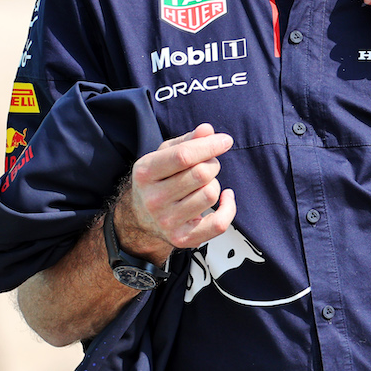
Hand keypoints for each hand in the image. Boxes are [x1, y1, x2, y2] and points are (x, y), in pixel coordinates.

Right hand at [115, 123, 235, 261]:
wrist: (141, 218)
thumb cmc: (158, 179)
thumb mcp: (164, 154)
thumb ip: (187, 141)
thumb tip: (208, 131)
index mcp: (145, 172)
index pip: (183, 156)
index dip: (208, 146)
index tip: (225, 140)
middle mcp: (153, 199)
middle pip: (201, 174)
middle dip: (212, 164)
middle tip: (208, 164)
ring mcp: (167, 222)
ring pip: (210, 194)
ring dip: (215, 184)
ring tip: (205, 184)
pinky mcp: (182, 239)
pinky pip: (219, 224)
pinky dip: (229, 208)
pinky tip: (225, 197)